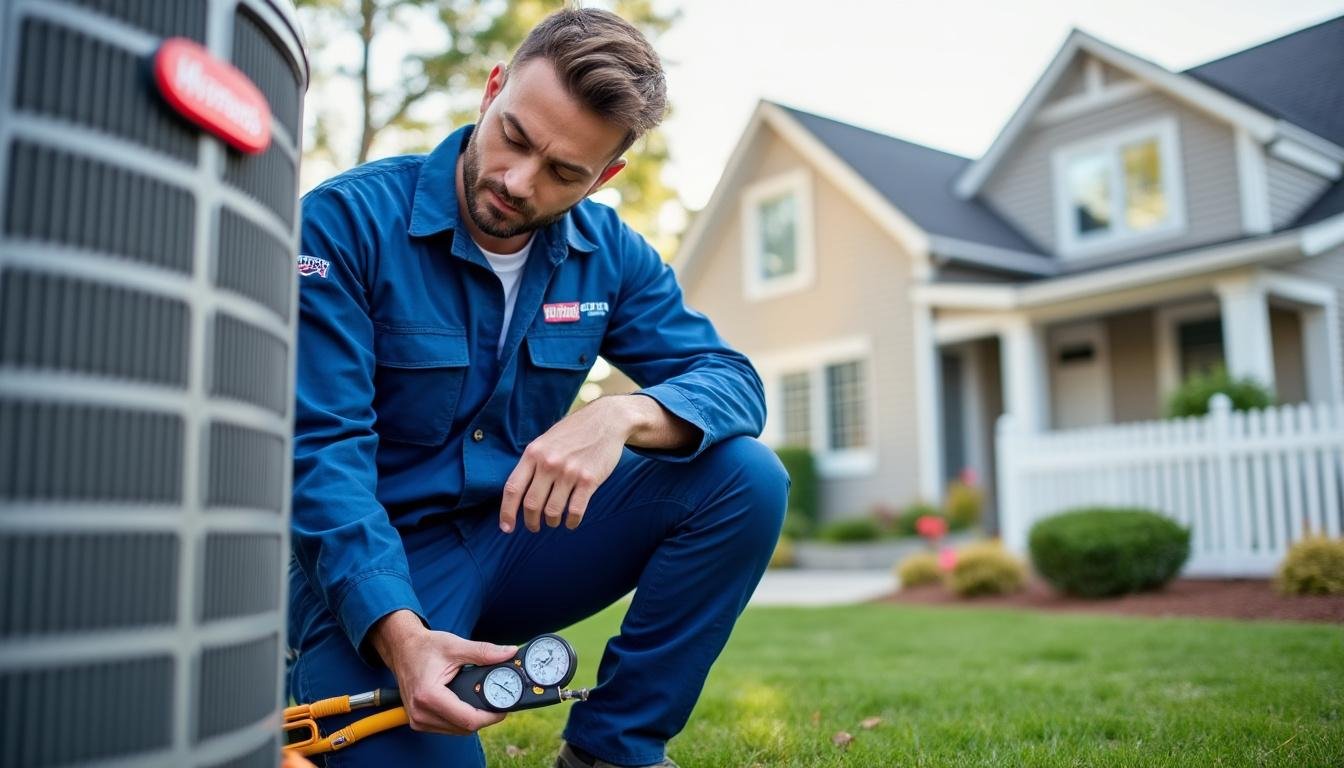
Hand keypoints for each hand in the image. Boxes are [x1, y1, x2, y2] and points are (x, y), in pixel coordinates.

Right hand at [369, 610, 516, 733]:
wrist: (402, 648)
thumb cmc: (425, 647)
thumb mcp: (456, 646)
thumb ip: (484, 652)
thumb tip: (509, 653)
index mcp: (429, 695)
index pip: (468, 719)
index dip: (491, 716)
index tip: (504, 706)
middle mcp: (421, 712)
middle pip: (464, 727)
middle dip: (484, 717)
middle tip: (497, 702)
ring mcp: (418, 719)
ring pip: (456, 730)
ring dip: (472, 720)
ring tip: (483, 702)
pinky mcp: (418, 720)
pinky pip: (447, 728)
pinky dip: (460, 720)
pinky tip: (467, 706)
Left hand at [499, 395, 645, 533]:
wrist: (606, 420)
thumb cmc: (573, 432)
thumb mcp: (545, 441)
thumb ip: (532, 462)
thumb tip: (518, 493)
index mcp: (533, 453)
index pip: (513, 488)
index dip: (507, 512)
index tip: (506, 527)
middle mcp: (549, 463)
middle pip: (531, 504)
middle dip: (531, 522)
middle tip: (534, 527)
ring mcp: (569, 472)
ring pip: (552, 511)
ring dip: (551, 522)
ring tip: (553, 521)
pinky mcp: (589, 479)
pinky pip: (575, 511)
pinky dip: (571, 522)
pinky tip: (571, 522)